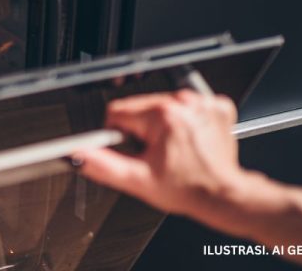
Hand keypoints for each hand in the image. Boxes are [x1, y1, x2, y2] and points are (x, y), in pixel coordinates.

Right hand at [75, 90, 247, 217]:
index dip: (120, 135)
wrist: (223, 196)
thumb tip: (79, 154)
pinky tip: (188, 140)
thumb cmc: (187, 190)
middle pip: (140, 108)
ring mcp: (202, 103)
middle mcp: (182, 103)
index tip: (136, 150)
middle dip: (141, 130)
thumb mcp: (138, 180)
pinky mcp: (216, 106)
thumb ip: (103, 165)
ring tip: (173, 149)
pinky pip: (187, 106)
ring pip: (161, 105)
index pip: (118, 112)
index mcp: (162, 116)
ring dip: (162, 125)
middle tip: (156, 154)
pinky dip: (185, 121)